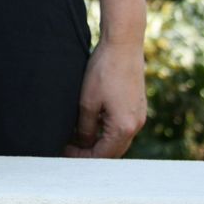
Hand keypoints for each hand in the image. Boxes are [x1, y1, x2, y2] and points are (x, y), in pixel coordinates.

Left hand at [64, 39, 146, 157]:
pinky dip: (107, 131)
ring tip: (76, 138)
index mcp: (124, 127)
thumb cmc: (104, 71)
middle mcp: (136, 125)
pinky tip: (90, 125)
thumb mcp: (87, 102)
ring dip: (99, 142)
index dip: (82, 157)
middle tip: (68, 149)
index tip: (64, 152)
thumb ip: (84, 128)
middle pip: (113, 151)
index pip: (102, 155)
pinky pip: (122, 127)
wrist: (123, 45)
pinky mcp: (137, 106)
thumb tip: (82, 143)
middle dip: (91, 153)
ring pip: (118, 140)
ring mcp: (139, 115)